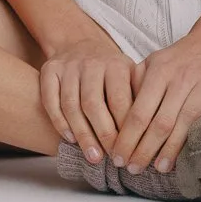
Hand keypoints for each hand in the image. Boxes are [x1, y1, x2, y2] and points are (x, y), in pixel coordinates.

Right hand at [38, 31, 136, 163]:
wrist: (80, 42)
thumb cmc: (111, 70)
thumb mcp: (130, 75)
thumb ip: (138, 98)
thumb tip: (151, 134)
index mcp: (115, 64)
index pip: (119, 100)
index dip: (124, 128)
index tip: (131, 150)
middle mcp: (91, 63)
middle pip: (93, 104)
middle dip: (104, 135)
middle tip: (112, 158)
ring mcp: (68, 66)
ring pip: (71, 105)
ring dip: (82, 134)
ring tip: (93, 156)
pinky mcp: (49, 70)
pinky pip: (50, 100)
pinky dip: (59, 122)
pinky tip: (70, 139)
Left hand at [111, 30, 200, 176]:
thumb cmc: (179, 59)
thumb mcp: (152, 64)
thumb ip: (134, 86)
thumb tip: (115, 119)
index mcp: (159, 72)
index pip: (139, 111)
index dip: (128, 137)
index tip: (118, 158)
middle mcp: (182, 75)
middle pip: (162, 119)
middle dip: (145, 148)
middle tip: (134, 169)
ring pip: (190, 115)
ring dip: (176, 144)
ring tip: (161, 167)